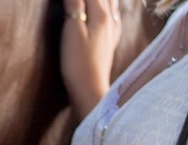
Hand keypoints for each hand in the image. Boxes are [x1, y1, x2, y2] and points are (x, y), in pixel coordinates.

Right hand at [61, 0, 122, 119]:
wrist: (91, 92)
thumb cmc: (78, 65)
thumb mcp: (72, 32)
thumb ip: (74, 5)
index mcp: (101, 14)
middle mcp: (110, 20)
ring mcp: (112, 32)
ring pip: (112, 2)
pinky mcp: (110, 43)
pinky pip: (115, 16)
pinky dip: (111, 6)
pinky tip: (111, 8)